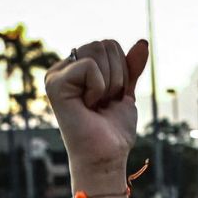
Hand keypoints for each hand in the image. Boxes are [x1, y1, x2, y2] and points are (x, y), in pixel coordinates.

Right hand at [46, 39, 146, 177]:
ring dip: (109, 82)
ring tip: (96, 104)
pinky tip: (87, 106)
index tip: (111, 97)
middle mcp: (64, 68)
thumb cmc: (113, 130)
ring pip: (97, 50)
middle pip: (104, 44)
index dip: (122, 70)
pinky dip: (99, 87)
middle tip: (104, 102)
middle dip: (117, 75)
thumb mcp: (125, 93)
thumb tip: (142, 41)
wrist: (106, 156)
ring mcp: (56, 75)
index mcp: (77, 68)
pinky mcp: (54, 83)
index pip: (109, 45)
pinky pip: (90, 65)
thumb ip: (130, 67)